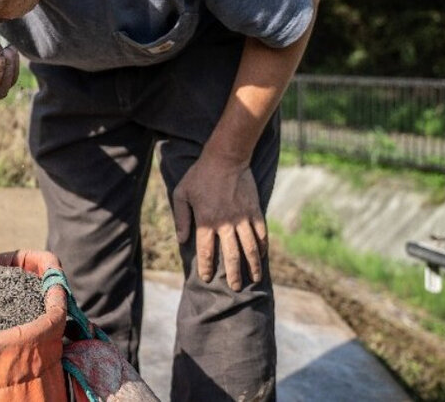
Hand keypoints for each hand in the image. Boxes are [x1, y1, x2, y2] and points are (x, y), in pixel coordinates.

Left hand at [172, 153, 267, 290]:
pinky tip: (262, 256)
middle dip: (233, 275)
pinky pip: (261, 233)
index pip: (206, 252)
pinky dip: (262, 247)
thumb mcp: (182, 193)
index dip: (207, 267)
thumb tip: (181, 240)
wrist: (225, 158)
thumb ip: (181, 218)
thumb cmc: (200, 175)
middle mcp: (226, 224)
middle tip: (236, 287)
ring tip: (254, 279)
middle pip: (231, 256)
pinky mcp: (254, 211)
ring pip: (250, 248)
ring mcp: (242, 218)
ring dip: (253, 265)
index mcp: (206, 221)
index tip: (207, 278)